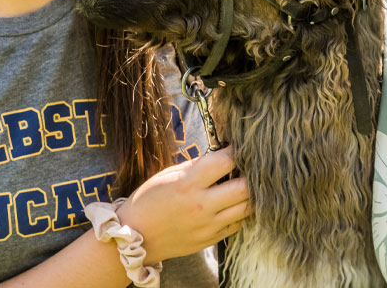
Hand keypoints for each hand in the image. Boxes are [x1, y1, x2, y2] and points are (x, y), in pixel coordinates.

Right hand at [116, 146, 250, 264]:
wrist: (136, 236)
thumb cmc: (149, 200)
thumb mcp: (167, 175)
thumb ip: (195, 166)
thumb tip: (220, 155)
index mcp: (188, 183)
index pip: (226, 161)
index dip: (236, 151)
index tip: (239, 147)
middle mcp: (202, 205)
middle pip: (245, 187)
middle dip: (251, 174)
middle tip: (249, 168)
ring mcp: (208, 225)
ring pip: (247, 207)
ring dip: (250, 194)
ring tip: (244, 185)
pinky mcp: (211, 239)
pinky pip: (238, 224)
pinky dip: (241, 212)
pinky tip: (234, 204)